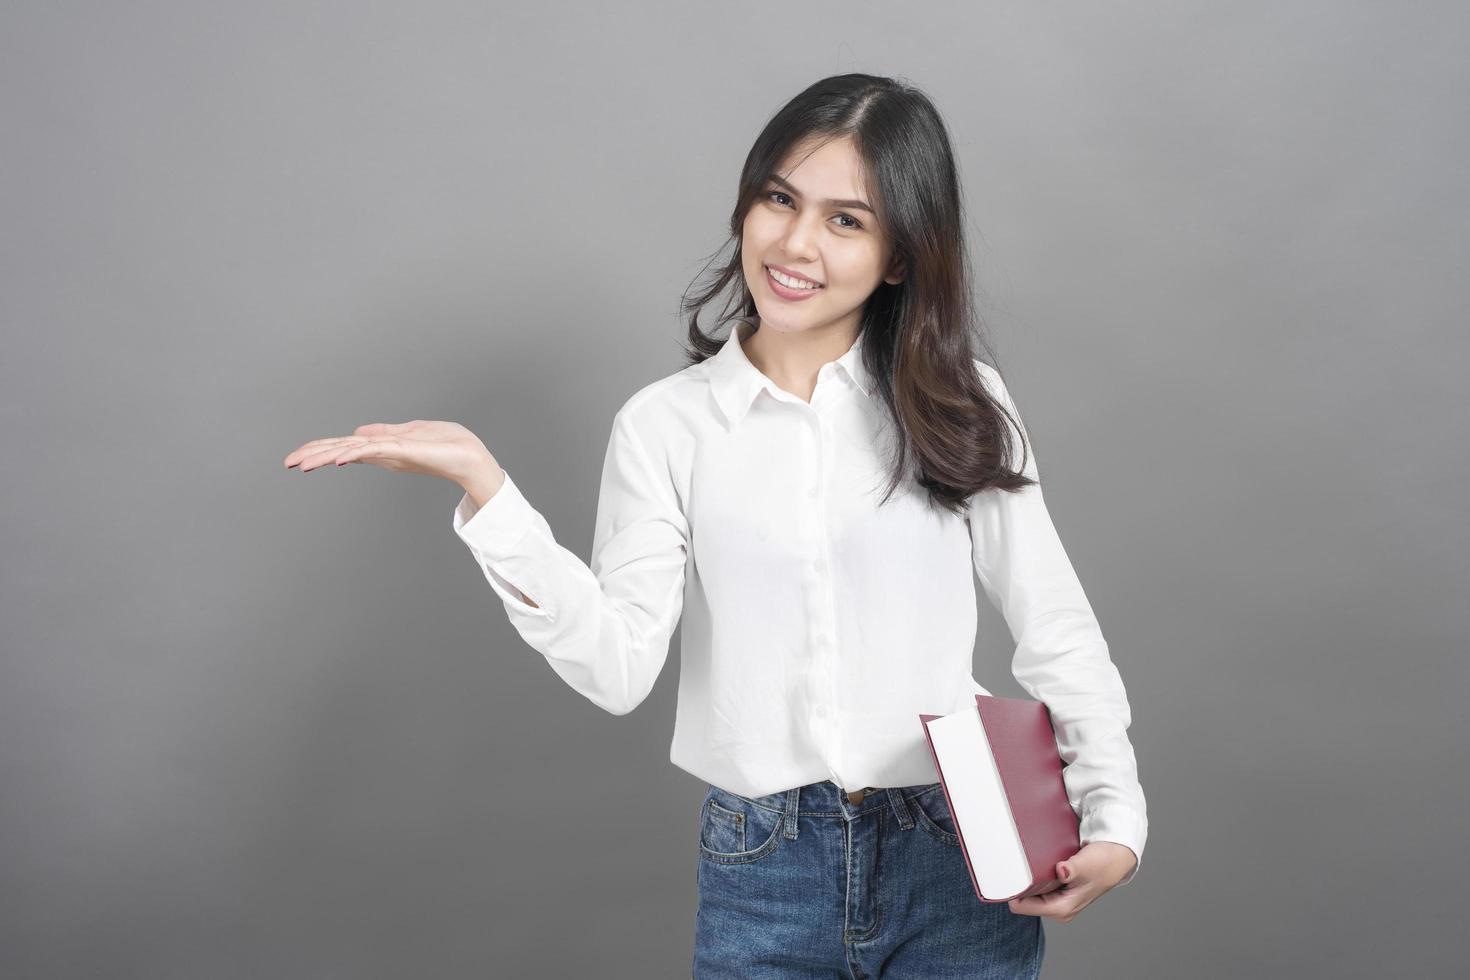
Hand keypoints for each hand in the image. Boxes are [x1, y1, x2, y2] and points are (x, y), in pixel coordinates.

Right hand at [283, 420, 499, 491]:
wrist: (472, 458)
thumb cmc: (448, 445)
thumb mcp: (410, 433)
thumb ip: (384, 433)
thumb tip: (358, 432)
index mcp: (382, 447)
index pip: (344, 446)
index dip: (320, 449)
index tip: (296, 457)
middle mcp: (383, 453)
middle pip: (341, 451)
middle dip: (313, 455)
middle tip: (287, 463)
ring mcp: (391, 453)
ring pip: (351, 452)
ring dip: (325, 456)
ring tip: (300, 463)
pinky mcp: (404, 452)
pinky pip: (374, 451)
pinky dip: (355, 453)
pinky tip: (337, 459)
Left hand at [1007, 841, 1136, 922]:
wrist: (1116, 857)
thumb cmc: (1103, 862)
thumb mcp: (1087, 864)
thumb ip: (1072, 869)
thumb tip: (1062, 871)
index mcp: (1061, 909)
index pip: (1021, 907)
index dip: (1011, 891)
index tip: (1006, 873)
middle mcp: (1057, 908)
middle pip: (1022, 900)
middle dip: (1018, 884)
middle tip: (1014, 863)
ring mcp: (1056, 901)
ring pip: (1028, 892)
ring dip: (1026, 879)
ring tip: (1025, 862)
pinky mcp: (1057, 891)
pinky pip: (1036, 886)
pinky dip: (1033, 876)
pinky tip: (1035, 864)